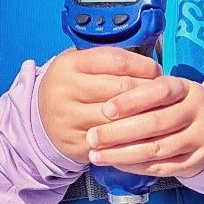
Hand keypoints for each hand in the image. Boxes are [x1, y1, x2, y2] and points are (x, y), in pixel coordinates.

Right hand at [37, 46, 161, 163]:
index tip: (156, 71)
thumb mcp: (80, 64)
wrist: (39, 119)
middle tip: (164, 93)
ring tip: (158, 111)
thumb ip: (108, 61)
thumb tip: (150, 65)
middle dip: (149, 91)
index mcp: (70, 64)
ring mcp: (71, 119)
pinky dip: (134, 137)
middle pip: (121, 89)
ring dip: (145, 115)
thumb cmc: (71, 87)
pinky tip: (145, 132)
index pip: (116, 60)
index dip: (143, 65)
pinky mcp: (78, 143)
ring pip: (120, 117)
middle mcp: (67, 90)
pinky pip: (115, 141)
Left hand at [86, 70, 203, 179]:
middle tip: (93, 136)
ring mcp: (198, 139)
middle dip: (119, 131)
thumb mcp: (169, 90)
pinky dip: (135, 166)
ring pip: (156, 149)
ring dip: (122, 154)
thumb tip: (102, 99)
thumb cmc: (178, 105)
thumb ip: (143, 91)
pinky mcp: (194, 162)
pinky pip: (161, 167)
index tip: (106, 109)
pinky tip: (116, 163)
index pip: (160, 91)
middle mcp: (197, 113)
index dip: (132, 100)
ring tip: (97, 154)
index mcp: (187, 89)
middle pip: (156, 123)